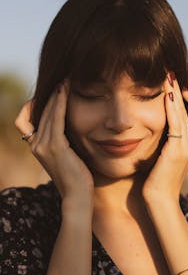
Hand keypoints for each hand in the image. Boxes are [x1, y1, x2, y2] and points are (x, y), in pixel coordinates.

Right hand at [15, 81, 94, 214]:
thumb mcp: (63, 155)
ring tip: (65, 81)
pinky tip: (66, 92)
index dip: (32, 105)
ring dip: (56, 95)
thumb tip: (65, 124)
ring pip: (47, 113)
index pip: (25, 119)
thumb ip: (59, 140)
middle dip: (50, 94)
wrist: (76, 194)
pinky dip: (60, 103)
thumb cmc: (74, 175)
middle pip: (38, 112)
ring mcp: (42, 146)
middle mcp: (35, 145)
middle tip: (62, 80)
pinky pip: (56, 119)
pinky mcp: (55, 146)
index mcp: (35, 147)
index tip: (50, 95)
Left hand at [142, 71, 187, 203]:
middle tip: (170, 72)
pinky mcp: (177, 149)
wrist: (160, 199)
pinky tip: (166, 93)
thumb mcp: (164, 156)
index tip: (172, 83)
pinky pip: (176, 122)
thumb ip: (165, 142)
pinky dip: (172, 106)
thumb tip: (156, 130)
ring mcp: (187, 145)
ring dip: (177, 92)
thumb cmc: (158, 179)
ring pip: (186, 111)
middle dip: (180, 89)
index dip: (185, 97)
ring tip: (168, 76)